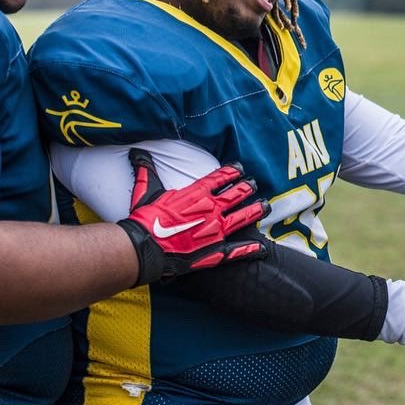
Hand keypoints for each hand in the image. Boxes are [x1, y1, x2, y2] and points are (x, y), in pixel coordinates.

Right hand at [118, 148, 269, 285]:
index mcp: (196, 194)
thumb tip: (138, 153)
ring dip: (255, 211)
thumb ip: (146, 170)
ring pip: (243, 218)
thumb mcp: (146, 190)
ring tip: (266, 206)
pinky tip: (262, 246)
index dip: (233, 171)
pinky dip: (250, 248)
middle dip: (247, 187)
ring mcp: (216, 231)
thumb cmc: (145, 219)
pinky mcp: (214, 251)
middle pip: (236, 195)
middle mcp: (211, 210)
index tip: (241, 168)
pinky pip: (237, 250)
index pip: (220, 178)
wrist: (144, 248)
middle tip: (255, 183)